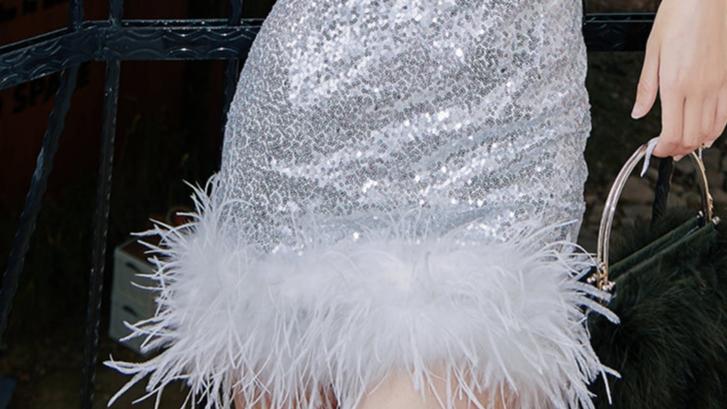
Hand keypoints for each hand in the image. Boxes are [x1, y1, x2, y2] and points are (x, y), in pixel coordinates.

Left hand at [631, 0, 726, 159]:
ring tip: (684, 146)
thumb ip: (646, 88)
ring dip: (697, 143)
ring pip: (711, 128)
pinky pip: (726, 113)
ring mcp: (717, 85)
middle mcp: (699, 88)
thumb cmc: (678, 18)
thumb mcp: (652, 52)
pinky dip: (717, 129)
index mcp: (676, 84)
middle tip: (668, 152)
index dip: (664, 149)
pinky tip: (707, 132)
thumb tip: (638, 112)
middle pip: (692, 135)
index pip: (672, 132)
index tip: (656, 151)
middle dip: (679, 150)